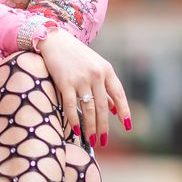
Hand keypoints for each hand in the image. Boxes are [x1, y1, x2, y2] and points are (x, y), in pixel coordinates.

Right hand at [38, 30, 130, 148]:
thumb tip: (115, 109)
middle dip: (104, 126)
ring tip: (92, 139)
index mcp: (107, 70)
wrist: (55, 40)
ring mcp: (81, 79)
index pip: (119, 94)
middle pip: (103, 106)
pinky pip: (71, 106)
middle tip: (103, 140)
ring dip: (91, 127)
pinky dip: (74, 120)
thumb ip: (106, 87)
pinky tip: (76, 131)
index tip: (127, 127)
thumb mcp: (96, 67)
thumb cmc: (77, 56)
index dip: (124, 112)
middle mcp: (96, 74)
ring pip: (88, 109)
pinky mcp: (65, 82)